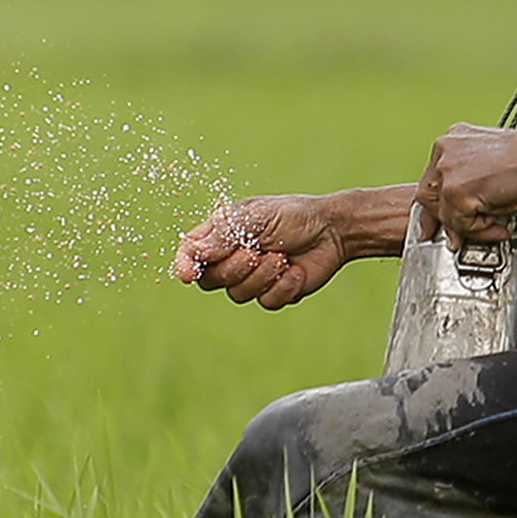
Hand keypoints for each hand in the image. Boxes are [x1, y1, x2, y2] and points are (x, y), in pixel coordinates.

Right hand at [173, 194, 347, 309]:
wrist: (332, 231)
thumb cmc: (292, 215)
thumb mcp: (256, 217)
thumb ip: (224, 235)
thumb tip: (194, 253)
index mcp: (221, 234)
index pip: (190, 253)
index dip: (185, 265)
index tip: (188, 274)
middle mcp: (231, 257)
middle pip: (210, 280)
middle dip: (235, 269)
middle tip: (256, 252)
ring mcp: (251, 278)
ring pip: (238, 294)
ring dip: (263, 276)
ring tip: (282, 257)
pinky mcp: (273, 293)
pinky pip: (266, 302)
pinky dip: (283, 286)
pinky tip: (296, 270)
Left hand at [417, 124, 516, 245]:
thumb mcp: (488, 162)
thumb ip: (468, 181)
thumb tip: (458, 212)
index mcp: (451, 141)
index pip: (431, 177)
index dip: (435, 203)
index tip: (434, 220)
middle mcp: (443, 151)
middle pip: (427, 195)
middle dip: (441, 221)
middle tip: (453, 238)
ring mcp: (446, 170)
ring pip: (445, 213)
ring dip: (469, 226)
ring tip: (494, 225)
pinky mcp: (455, 190)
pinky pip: (461, 223)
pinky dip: (480, 230)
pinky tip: (498, 224)